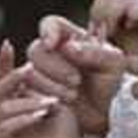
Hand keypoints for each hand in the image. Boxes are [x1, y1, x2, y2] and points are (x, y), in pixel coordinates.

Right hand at [0, 40, 84, 137]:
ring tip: (50, 103)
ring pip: (2, 108)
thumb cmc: (68, 127)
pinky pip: (4, 129)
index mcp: (13, 100)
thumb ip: (44, 80)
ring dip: (27, 102)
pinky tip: (40, 115)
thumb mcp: (59, 97)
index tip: (8, 44)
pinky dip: (23, 119)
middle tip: (29, 71)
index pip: (3, 77)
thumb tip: (36, 55)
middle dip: (14, 79)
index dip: (3, 61)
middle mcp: (1, 115)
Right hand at [25, 14, 124, 136]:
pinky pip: (23, 92)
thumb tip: (68, 47)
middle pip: (36, 50)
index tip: (53, 44)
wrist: (107, 113)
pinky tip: (54, 105)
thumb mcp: (113, 65)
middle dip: (54, 67)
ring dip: (49, 85)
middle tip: (76, 81)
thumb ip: (95, 53)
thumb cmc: (112, 83)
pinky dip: (40, 98)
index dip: (48, 32)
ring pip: (28, 73)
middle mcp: (51, 52)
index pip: (50, 24)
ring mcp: (40, 73)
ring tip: (73, 95)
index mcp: (70, 38)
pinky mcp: (33, 94)